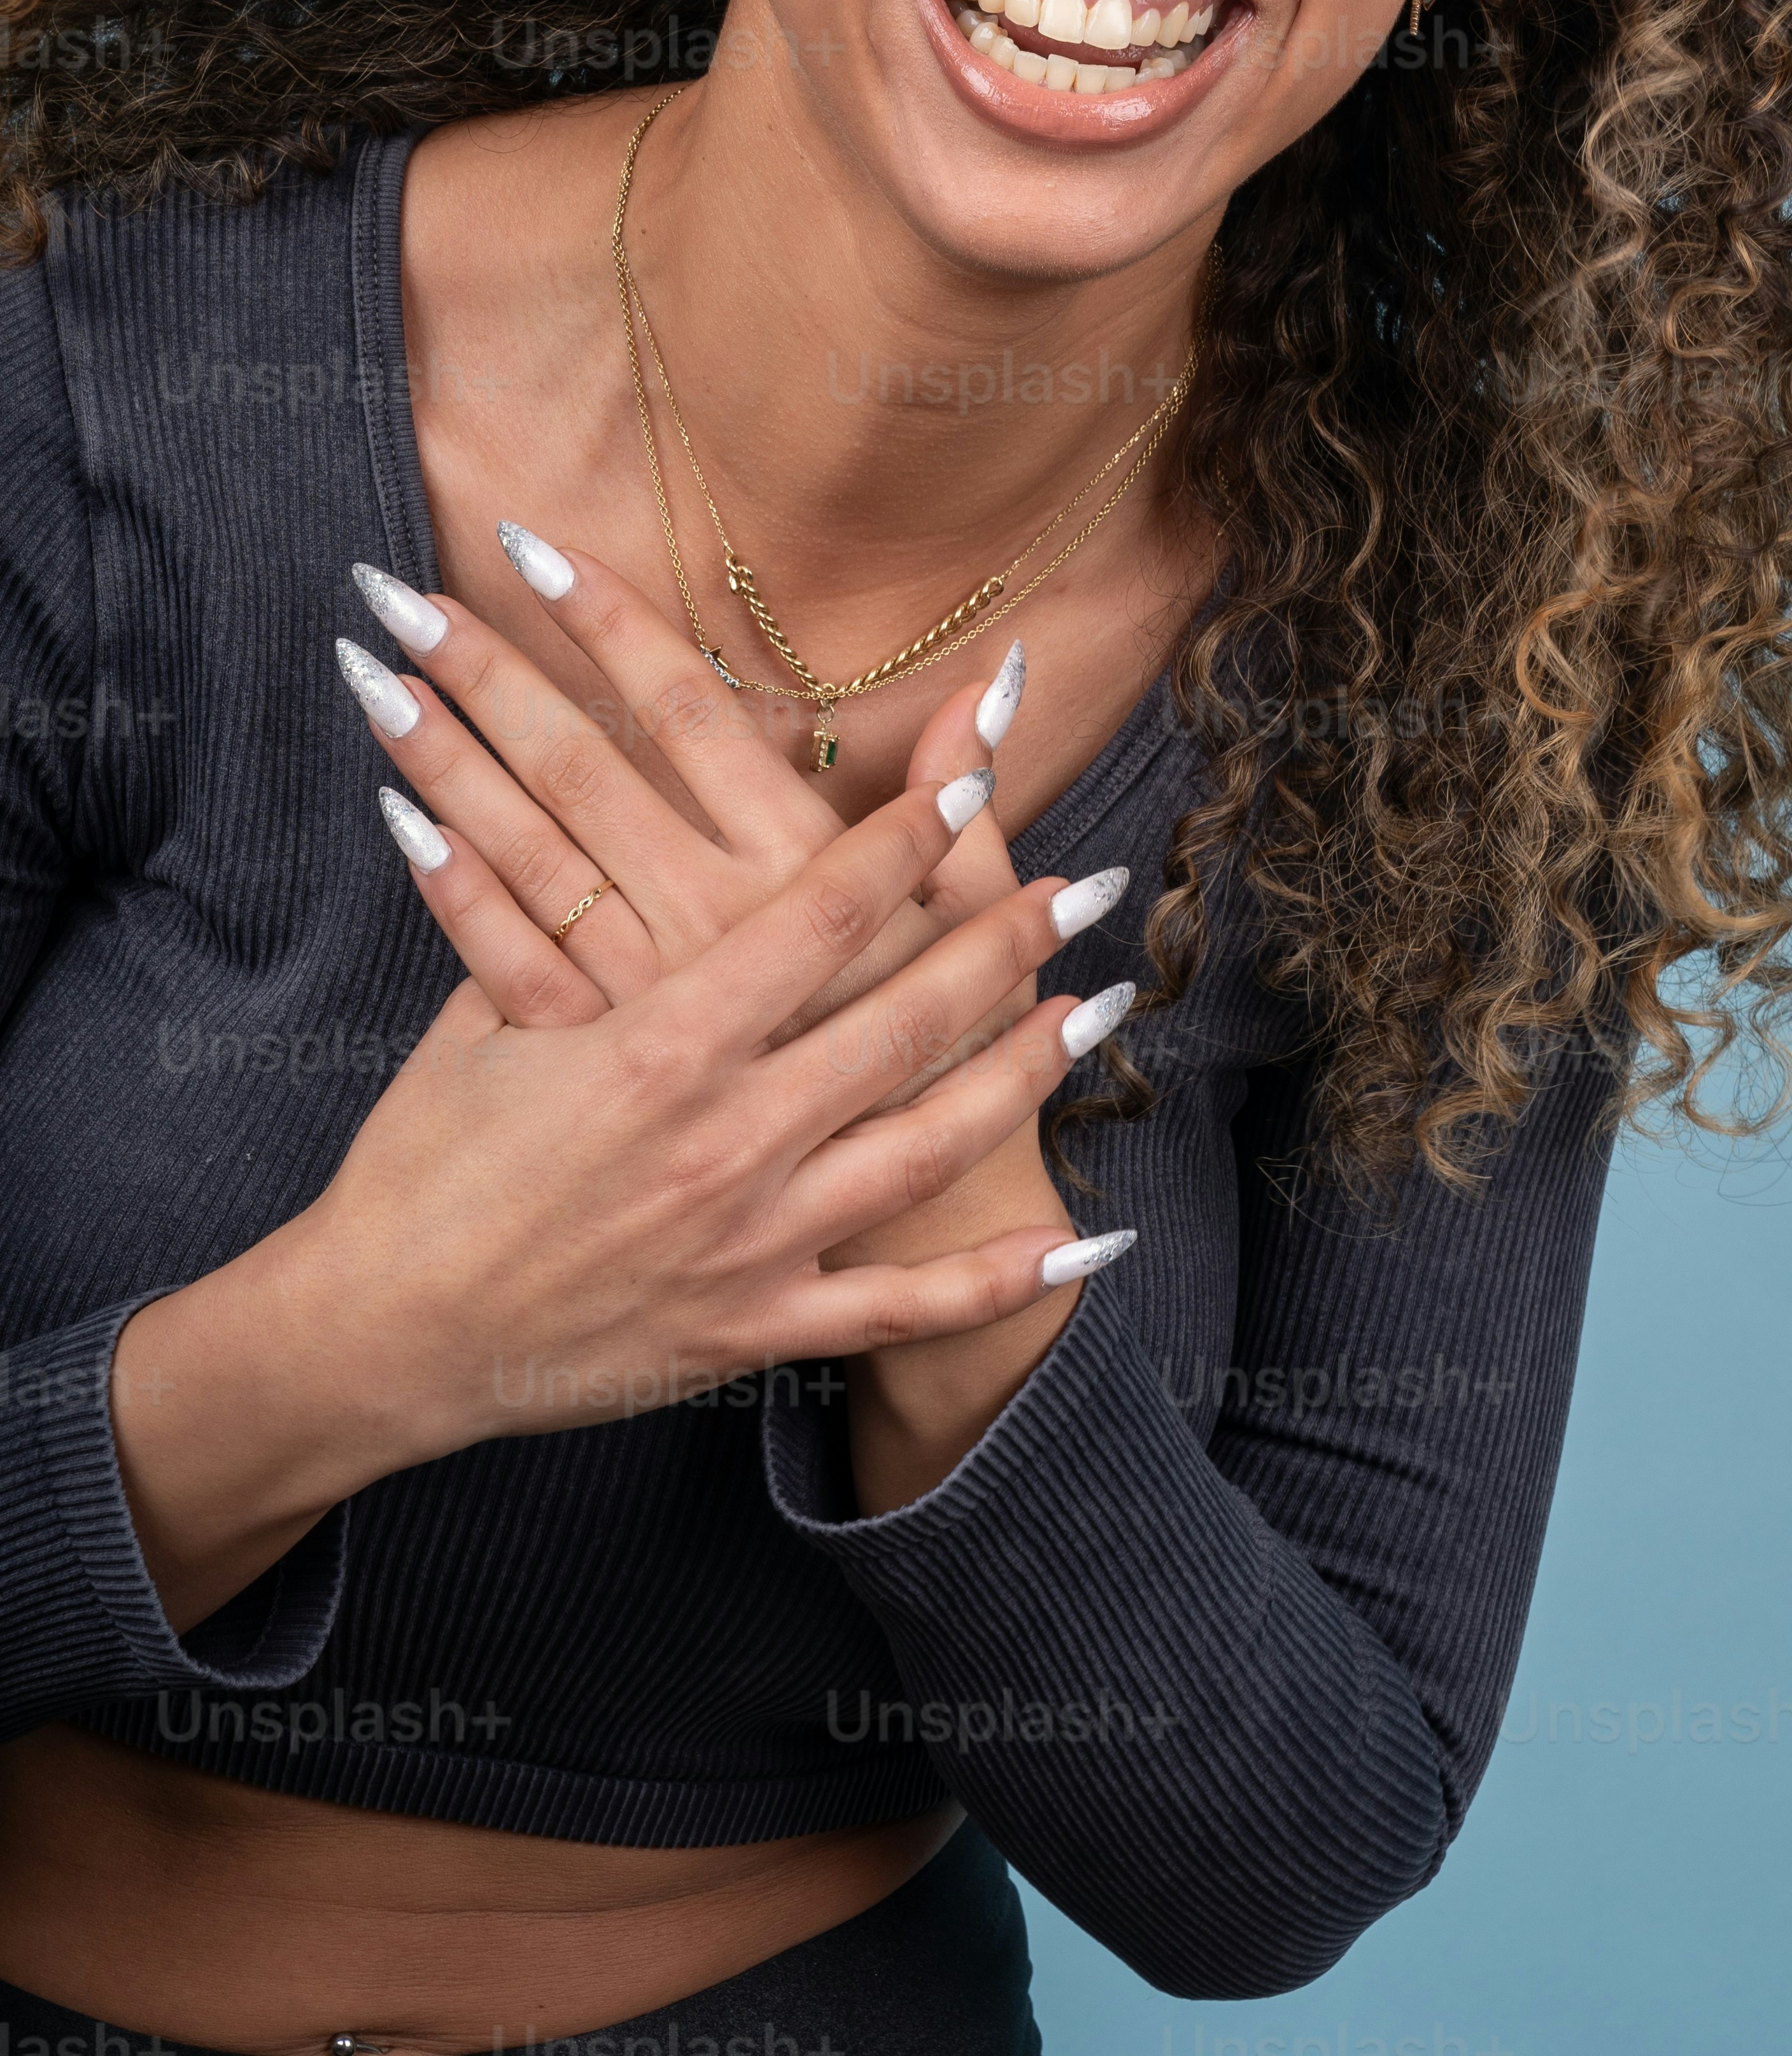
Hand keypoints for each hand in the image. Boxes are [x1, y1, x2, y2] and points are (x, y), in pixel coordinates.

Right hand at [110, 776, 1135, 1624]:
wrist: (381, 1329)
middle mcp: (727, 1137)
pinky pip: (899, 1310)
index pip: (819, 914)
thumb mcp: (489, 1008)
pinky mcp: (749, 1330)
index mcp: (664, 1043)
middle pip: (905, 1017)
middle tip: (1082, 884)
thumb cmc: (426, 1154)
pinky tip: (1080, 1250)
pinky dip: (997, 1285)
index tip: (973, 785)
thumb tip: (575, 776)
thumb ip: (557, 905)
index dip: (906, 840)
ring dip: (1024, 1073)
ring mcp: (749, 1241)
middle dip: (1004, 941)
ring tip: (1097, 1012)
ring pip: (928, 1143)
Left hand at [335, 534, 1050, 1040]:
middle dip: (493, 671)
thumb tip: (996, 687)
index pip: (688, 713)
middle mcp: (706, 931)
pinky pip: (500, 964)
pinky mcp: (589, 1076)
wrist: (889, 1265)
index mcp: (793, 879)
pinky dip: (447, 886)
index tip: (534, 546)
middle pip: (580, 768)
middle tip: (404, 588)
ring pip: (523, 854)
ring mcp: (635, 1003)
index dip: (611, 623)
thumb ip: (962, 816)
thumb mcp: (962, 939)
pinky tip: (395, 812)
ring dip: (446, 759)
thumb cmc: (937, 1083)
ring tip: (378, 670)